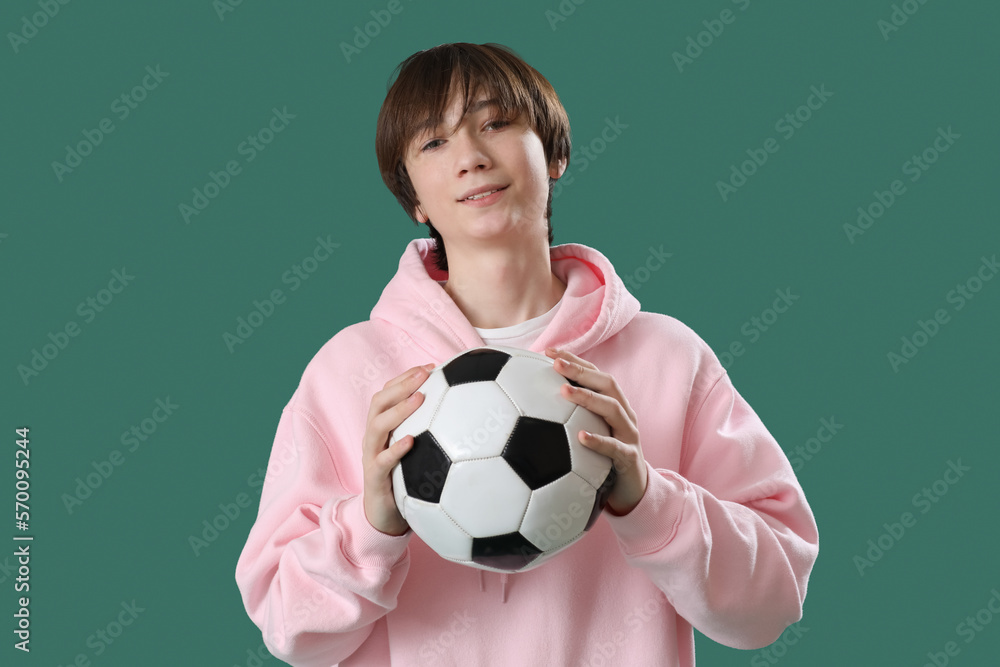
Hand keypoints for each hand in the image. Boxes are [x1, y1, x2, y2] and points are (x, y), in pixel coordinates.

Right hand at [362, 363, 434, 535]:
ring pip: (377, 426)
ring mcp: (372, 456)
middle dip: (401, 385)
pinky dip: (396, 449)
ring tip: (420, 399)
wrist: (384, 516)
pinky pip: (382, 461)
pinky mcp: (375, 478)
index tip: (430, 366)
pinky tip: (412, 440)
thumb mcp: (418, 453)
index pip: (388, 393)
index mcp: (383, 428)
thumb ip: (431, 432)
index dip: (406, 377)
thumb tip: (467, 414)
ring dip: (399, 410)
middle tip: (425, 374)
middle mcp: (374, 438)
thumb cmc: (405, 480)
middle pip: (379, 403)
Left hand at [545, 347, 647, 514]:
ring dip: (588, 397)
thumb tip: (529, 406)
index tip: (548, 351)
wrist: (633, 490)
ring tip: (564, 391)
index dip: (575, 361)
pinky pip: (615, 448)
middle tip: (556, 364)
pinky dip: (599, 440)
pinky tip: (580, 436)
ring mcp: (629, 435)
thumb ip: (569, 418)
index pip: (596, 374)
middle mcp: (624, 415)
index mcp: (614, 405)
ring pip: (613, 409)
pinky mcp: (630, 458)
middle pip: (607, 384)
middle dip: (581, 371)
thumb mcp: (589, 432)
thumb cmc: (604, 458)